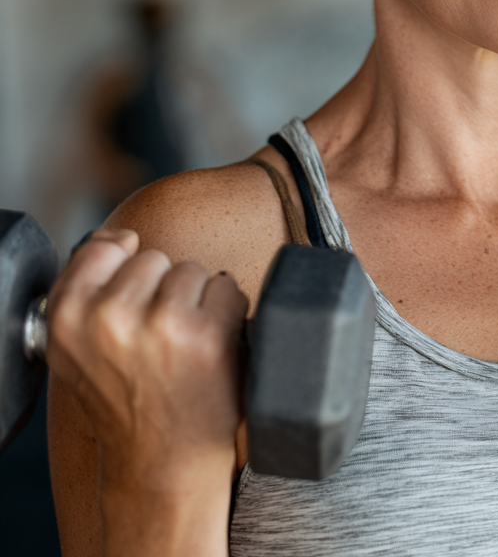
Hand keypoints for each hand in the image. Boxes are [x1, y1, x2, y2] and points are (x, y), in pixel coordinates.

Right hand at [46, 228, 248, 494]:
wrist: (162, 463)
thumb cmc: (126, 399)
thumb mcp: (79, 347)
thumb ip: (87, 286)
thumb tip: (120, 236)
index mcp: (67, 316)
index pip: (104, 247)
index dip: (126, 274)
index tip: (133, 309)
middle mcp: (109, 316)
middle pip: (156, 258)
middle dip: (164, 292)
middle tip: (159, 343)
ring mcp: (161, 323)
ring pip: (194, 270)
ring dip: (198, 303)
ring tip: (184, 349)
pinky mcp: (208, 333)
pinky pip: (228, 288)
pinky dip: (229, 314)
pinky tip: (211, 352)